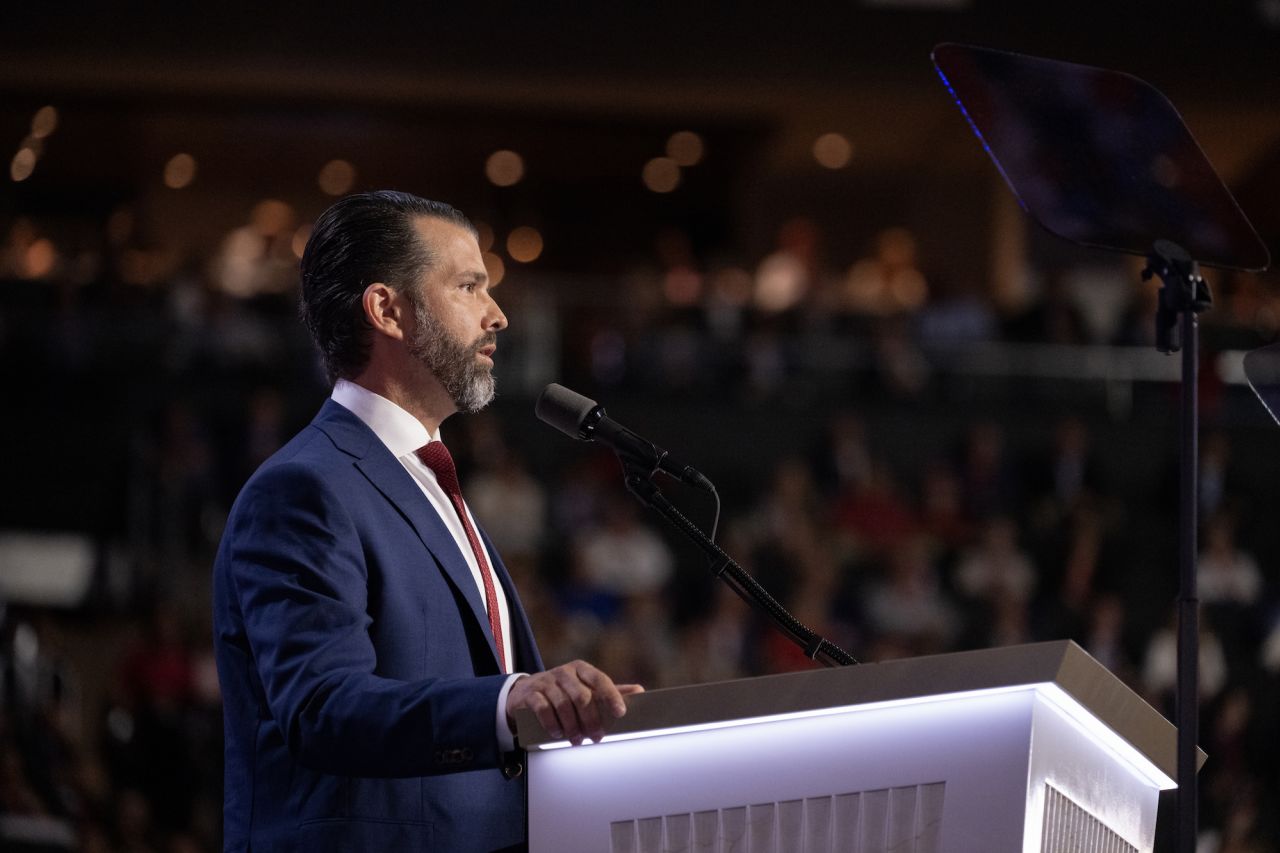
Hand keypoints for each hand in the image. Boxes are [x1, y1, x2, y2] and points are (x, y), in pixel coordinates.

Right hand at [506, 660, 643, 745]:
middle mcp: (564, 672)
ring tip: (577, 740)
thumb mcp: (585, 687)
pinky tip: (558, 734)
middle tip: (597, 737)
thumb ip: (610, 691)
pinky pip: (543, 708)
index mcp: (581, 669)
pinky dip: (552, 724)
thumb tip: (640, 691)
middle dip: (591, 720)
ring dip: (572, 726)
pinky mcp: (530, 694)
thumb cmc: (562, 691)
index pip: (600, 679)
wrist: (524, 692)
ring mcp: (545, 681)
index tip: (620, 713)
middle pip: (582, 696)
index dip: (611, 695)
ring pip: (563, 704)